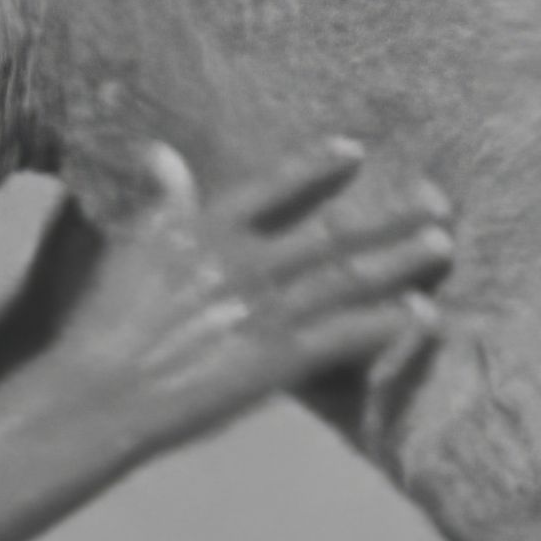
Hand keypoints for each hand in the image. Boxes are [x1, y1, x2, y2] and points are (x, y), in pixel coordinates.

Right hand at [14, 137, 450, 454]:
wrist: (99, 390)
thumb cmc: (103, 322)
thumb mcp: (125, 246)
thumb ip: (159, 200)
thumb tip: (162, 150)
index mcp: (205, 232)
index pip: (270, 188)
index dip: (314, 166)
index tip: (355, 149)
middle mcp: (243, 264)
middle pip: (330, 234)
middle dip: (388, 217)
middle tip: (438, 200)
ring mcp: (263, 313)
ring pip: (348, 279)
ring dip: (399, 262)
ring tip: (442, 247)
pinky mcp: (275, 361)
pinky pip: (344, 337)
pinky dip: (385, 324)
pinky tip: (421, 316)